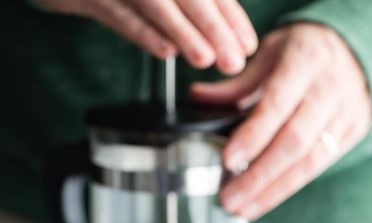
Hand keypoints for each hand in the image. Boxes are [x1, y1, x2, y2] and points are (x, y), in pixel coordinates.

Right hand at [38, 0, 257, 73]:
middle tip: (234, 61)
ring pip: (155, 1)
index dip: (229, 15)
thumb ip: (187, 5)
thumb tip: (225, 33)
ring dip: (183, 31)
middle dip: (214, 27)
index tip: (248, 44)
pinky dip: (141, 32)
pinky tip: (164, 51)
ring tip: (206, 59)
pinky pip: (117, 13)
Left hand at [191, 24, 371, 219]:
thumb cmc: (304, 53)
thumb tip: (197, 98)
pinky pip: (318, 169)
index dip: (252, 136)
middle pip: (294, 141)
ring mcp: (346, 114)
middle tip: (229, 198)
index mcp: (305, 60)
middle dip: (258, 176)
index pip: (277, 105)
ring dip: (272, 192)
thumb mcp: (270, 55)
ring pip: (309, 162)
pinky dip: (287, 188)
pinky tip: (263, 201)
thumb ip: (237, 84)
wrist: (356, 52)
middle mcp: (330, 88)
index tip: (227, 161)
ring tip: (243, 209)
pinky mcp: (353, 134)